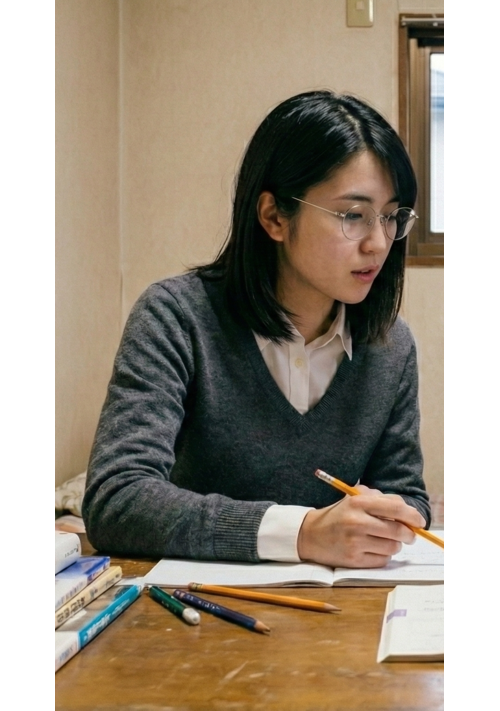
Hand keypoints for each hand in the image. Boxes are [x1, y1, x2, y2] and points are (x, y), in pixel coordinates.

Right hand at [297, 486, 425, 568]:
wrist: (310, 535)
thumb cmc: (338, 515)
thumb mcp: (354, 499)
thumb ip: (380, 499)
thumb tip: (407, 511)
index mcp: (358, 502)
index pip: (396, 507)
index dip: (413, 515)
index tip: (419, 522)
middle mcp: (356, 521)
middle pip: (398, 530)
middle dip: (409, 534)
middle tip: (409, 535)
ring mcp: (355, 542)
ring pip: (393, 547)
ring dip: (396, 545)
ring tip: (387, 540)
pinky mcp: (353, 560)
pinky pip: (382, 560)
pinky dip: (384, 556)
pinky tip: (375, 549)